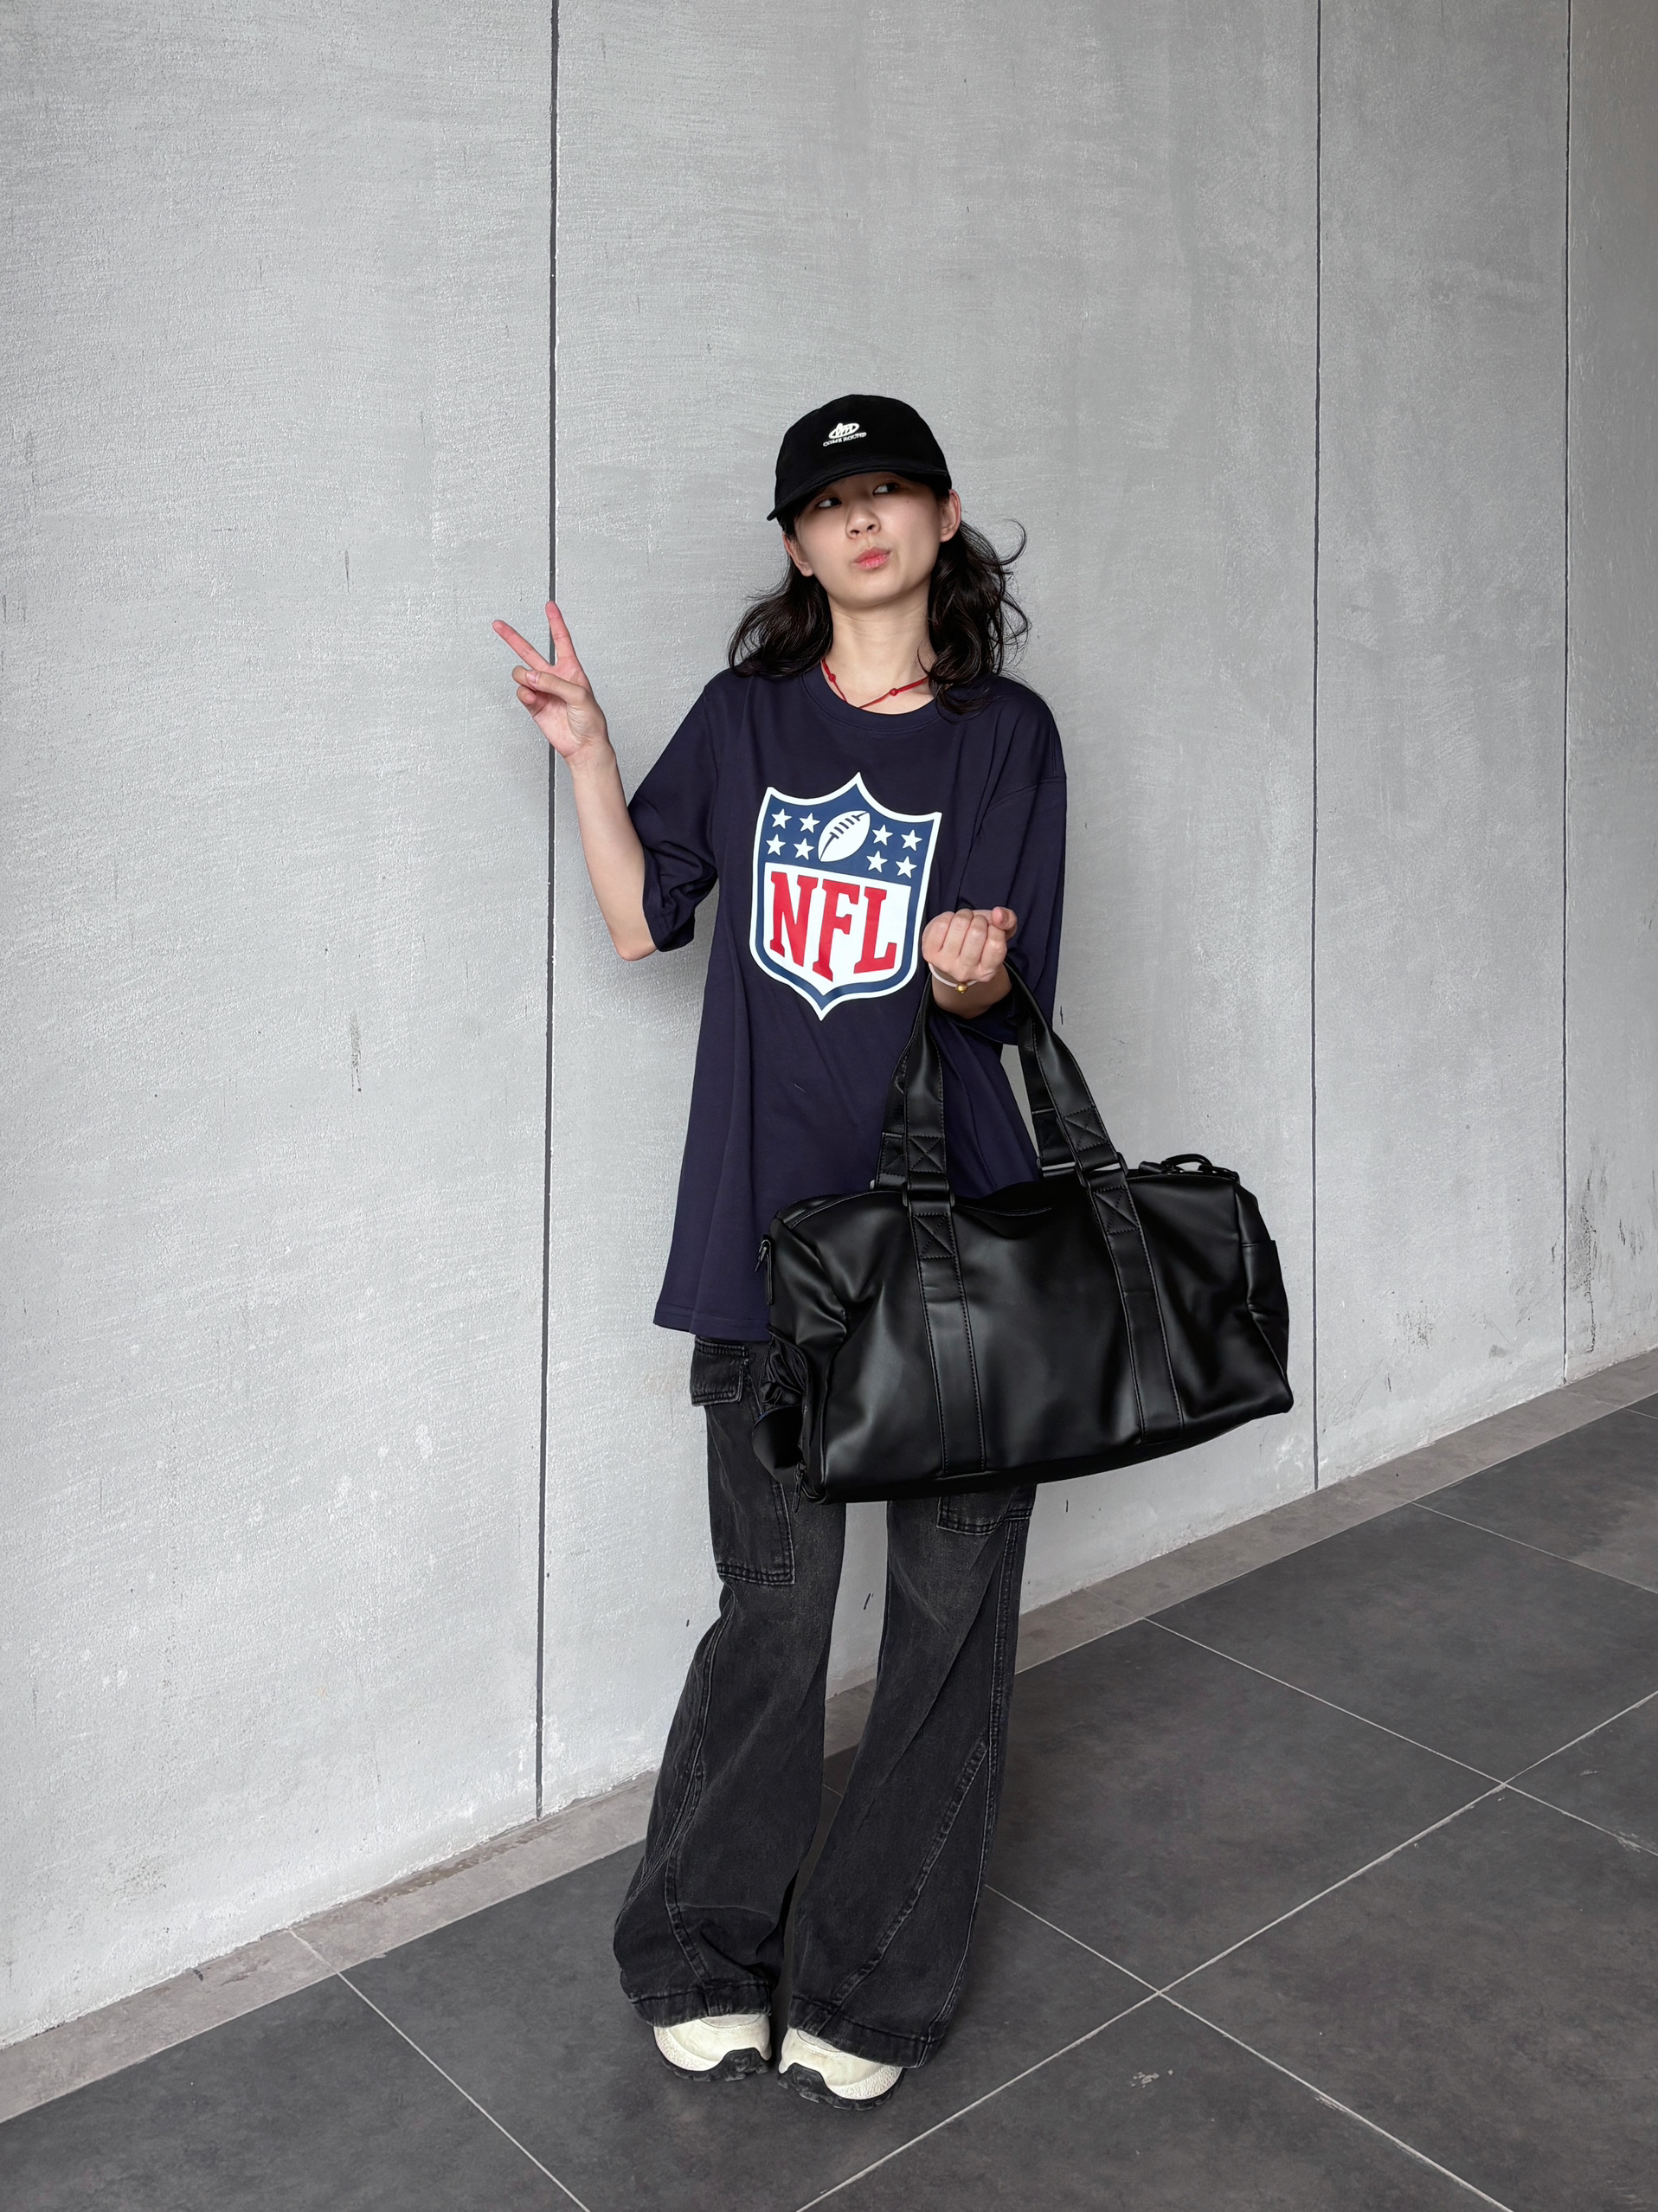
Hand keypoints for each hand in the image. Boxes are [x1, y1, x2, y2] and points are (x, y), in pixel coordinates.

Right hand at [491, 602, 610, 763]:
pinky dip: (524, 694)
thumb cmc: (591, 721)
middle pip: (530, 652)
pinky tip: (532, 699)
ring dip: (525, 678)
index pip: (561, 640)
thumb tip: (531, 676)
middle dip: (513, 638)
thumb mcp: (579, 696)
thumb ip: (554, 682)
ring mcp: (542, 691)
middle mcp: (554, 677)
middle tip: (499, 625)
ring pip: (522, 674)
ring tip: (534, 688)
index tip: (550, 606)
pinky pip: (521, 692)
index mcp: (571, 669)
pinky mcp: (533, 705)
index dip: (555, 622)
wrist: (583, 745)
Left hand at [921, 906, 1018, 989]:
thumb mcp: (1001, 933)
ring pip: (959, 924)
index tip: (990, 929)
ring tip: (963, 924)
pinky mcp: (929, 953)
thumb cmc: (980, 942)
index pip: (996, 943)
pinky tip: (950, 925)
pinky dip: (948, 917)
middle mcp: (965, 972)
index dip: (994, 928)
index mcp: (987, 971)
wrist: (954, 956)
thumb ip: (1008, 921)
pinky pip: (941, 923)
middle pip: (976, 932)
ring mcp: (945, 964)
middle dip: (978, 920)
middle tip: (975, 925)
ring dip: (964, 916)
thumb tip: (998, 913)